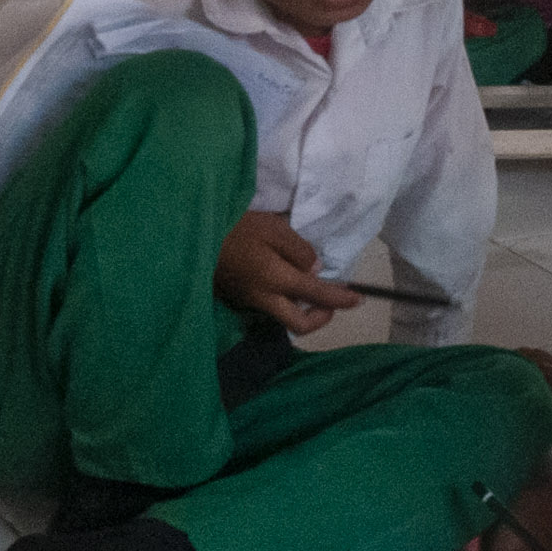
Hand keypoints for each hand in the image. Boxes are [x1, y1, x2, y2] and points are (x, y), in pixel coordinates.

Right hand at [211, 210, 355, 335]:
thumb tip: (313, 269)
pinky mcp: (238, 297)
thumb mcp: (273, 227)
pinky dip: (284, 300)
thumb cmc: (235, 225)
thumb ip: (298, 250)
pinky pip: (269, 307)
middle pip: (299, 324)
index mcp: (276, 280)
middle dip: (321, 318)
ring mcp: (248, 301)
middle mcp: (264, 298)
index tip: (358, 299)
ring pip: (283, 317)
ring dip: (302, 309)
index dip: (341, 300)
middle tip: (332, 301)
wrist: (193, 235)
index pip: (317, 295)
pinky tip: (285, 280)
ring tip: (310, 287)